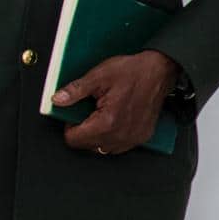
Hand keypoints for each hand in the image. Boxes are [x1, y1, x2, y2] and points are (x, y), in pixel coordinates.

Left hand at [55, 50, 178, 154]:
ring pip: (102, 148)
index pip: (74, 139)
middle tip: (90, 112)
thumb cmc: (134, 72)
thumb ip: (75, 90)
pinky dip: (112, 137)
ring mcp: (133, 138)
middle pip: (87, 146)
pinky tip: (115, 121)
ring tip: (103, 117)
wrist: (161, 71)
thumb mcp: (99, 76)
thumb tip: (57, 100)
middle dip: (84, 131)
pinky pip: (118, 146)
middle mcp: (121, 134)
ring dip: (98, 136)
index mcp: (107, 122)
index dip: (69, 126)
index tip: (75, 115)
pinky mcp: (142, 137)